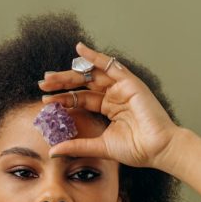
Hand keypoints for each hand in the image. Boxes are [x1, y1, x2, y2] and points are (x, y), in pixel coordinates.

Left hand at [38, 40, 177, 168]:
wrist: (158, 149)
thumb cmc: (137, 149)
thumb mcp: (100, 146)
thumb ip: (77, 145)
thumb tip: (53, 151)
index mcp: (109, 108)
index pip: (81, 99)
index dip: (63, 99)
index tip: (44, 102)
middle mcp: (114, 95)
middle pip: (83, 84)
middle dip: (62, 84)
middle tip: (42, 84)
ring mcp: (122, 87)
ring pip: (91, 75)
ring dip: (70, 73)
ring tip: (50, 76)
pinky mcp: (130, 82)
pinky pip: (110, 65)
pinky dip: (95, 56)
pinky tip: (79, 49)